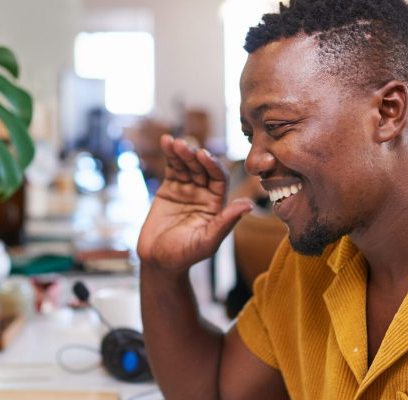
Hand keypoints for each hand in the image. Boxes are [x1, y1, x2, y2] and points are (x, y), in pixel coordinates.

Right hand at [137, 135, 252, 274]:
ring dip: (181, 152)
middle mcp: (205, 194)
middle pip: (202, 168)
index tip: (203, 155)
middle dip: (194, 156)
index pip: (219, 179)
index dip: (212, 165)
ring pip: (187, 165)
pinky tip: (166, 141)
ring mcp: (187, 189)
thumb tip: (249, 205)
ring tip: (173, 142)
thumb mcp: (207, 241)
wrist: (158, 261)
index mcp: (217, 205)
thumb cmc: (184, 256)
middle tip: (185, 146)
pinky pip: (172, 168)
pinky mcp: (170, 188)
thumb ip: (225, 223)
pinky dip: (170, 155)